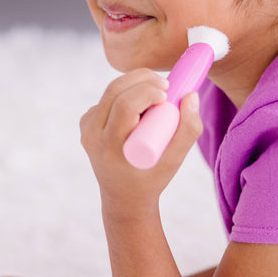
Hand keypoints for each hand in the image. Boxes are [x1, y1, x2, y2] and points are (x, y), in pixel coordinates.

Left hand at [79, 69, 202, 220]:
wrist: (124, 197)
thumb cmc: (152, 179)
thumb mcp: (175, 161)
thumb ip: (189, 129)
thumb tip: (191, 95)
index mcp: (111, 147)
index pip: (125, 106)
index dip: (147, 91)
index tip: (167, 94)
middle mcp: (93, 136)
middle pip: (115, 91)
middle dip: (142, 79)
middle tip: (165, 85)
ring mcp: (86, 128)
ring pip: (110, 90)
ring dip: (134, 84)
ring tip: (156, 95)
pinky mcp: (86, 123)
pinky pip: (106, 98)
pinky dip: (125, 94)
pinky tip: (139, 107)